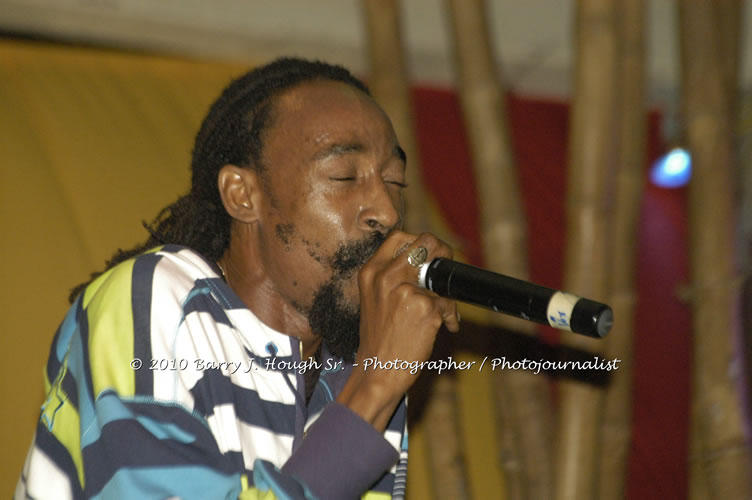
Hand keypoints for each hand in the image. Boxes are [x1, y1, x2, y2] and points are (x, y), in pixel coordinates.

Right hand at [336, 231, 458, 430]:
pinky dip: (450, 317)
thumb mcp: (374, 300)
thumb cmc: (378, 340)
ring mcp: (405, 291)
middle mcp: (386, 277)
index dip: (419, 241)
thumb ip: (392, 278)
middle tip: (447, 264)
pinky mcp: (425, 308)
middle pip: (426, 242)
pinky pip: (448, 304)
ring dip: (446, 295)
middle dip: (443, 252)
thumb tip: (424, 262)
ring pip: (440, 278)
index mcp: (371, 272)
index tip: (429, 253)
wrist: (377, 371)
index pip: (399, 237)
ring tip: (443, 312)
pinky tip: (444, 328)